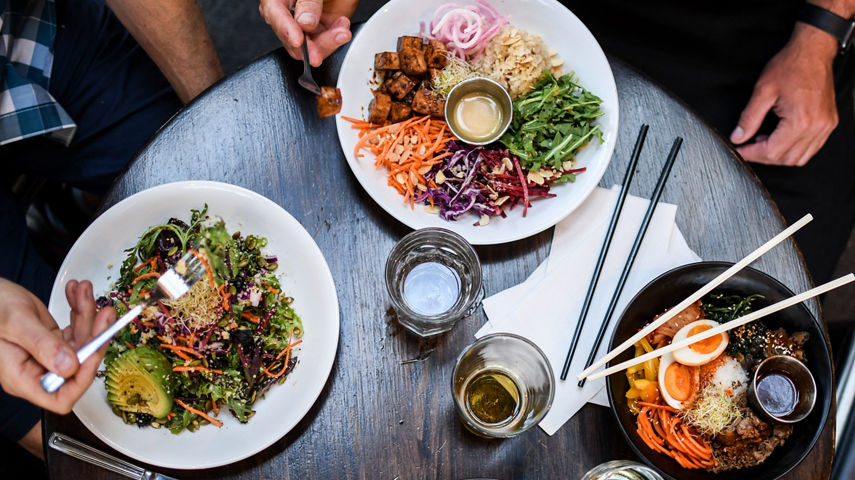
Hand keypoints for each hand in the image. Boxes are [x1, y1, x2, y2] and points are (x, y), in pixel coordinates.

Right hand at [0, 279, 115, 413]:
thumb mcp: (15, 323)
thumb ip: (42, 345)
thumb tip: (69, 367)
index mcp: (22, 378)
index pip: (60, 397)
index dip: (82, 379)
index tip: (95, 352)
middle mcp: (37, 370)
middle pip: (79, 366)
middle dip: (94, 336)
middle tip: (104, 313)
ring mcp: (48, 354)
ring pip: (82, 342)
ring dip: (88, 315)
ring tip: (85, 291)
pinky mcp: (53, 339)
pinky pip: (75, 328)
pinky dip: (80, 309)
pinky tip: (77, 293)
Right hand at [259, 0, 357, 66]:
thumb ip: (308, 2)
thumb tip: (304, 23)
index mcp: (276, 0)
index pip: (276, 17)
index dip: (286, 31)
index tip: (297, 41)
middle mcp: (288, 14)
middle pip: (292, 40)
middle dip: (309, 48)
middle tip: (317, 55)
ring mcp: (306, 24)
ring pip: (311, 47)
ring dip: (328, 42)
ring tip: (342, 31)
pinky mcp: (323, 30)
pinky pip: (327, 43)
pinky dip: (337, 38)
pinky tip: (342, 26)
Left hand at [729, 25, 838, 165]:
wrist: (812, 52)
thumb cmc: (792, 66)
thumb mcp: (763, 91)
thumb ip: (749, 118)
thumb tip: (738, 137)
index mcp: (801, 120)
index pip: (772, 152)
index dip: (752, 153)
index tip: (741, 150)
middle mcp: (817, 126)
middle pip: (786, 159)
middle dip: (764, 156)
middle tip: (749, 144)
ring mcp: (825, 126)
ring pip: (800, 158)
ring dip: (779, 155)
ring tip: (765, 140)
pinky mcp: (828, 123)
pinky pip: (811, 148)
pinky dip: (794, 149)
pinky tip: (781, 138)